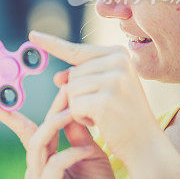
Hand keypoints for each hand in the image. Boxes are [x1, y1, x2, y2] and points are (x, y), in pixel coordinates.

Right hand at [0, 85, 118, 178]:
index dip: (12, 114)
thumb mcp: (91, 155)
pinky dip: (71, 153)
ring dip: (55, 124)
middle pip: (34, 132)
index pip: (26, 130)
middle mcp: (35, 167)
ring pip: (38, 144)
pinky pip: (55, 164)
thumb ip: (79, 135)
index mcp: (43, 158)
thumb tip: (70, 109)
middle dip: (50, 110)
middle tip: (66, 90)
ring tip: (74, 112)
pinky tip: (89, 151)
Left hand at [29, 30, 161, 162]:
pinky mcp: (104, 100)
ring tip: (104, 114)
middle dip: (79, 95)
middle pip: (71, 75)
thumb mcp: (105, 90)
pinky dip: (81, 118)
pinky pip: (73, 106)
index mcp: (119, 54)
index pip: (77, 50)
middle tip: (103, 107)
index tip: (32, 34)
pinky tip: (101, 123)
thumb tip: (57, 78)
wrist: (147, 144)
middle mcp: (118, 61)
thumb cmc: (124, 116)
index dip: (52, 44)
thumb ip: (82, 79)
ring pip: (70, 91)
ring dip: (79, 108)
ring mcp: (113, 80)